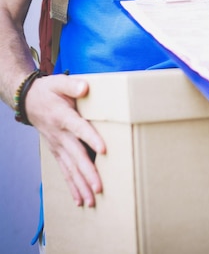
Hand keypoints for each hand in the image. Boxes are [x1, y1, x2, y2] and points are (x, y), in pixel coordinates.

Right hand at [25, 74, 105, 206]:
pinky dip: (72, 186)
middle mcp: (60, 135)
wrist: (29, 101)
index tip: (104, 149)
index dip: (91, 138)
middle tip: (99, 188)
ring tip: (92, 201)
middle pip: (76, 156)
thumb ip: (72, 84)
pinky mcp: (57, 152)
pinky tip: (80, 200)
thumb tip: (85, 87)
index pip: (79, 128)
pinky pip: (65, 171)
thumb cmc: (49, 91)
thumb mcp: (59, 82)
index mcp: (63, 116)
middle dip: (88, 173)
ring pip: (70, 169)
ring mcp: (58, 146)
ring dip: (81, 186)